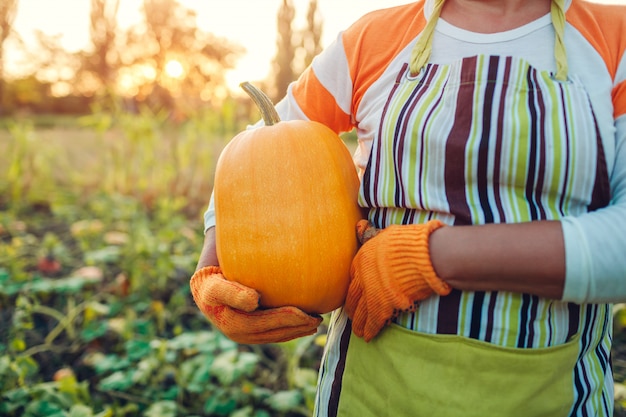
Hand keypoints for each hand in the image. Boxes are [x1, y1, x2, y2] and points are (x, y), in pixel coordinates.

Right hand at [190, 266, 321, 343]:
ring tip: (315, 323)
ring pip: (274, 335)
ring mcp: (243, 335)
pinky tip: (303, 324)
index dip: (283, 319)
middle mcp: (237, 334)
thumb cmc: (211, 282)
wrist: (203, 288)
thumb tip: (254, 301)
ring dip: (296, 331)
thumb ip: (233, 292)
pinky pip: (272, 333)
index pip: (262, 323)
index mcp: (231, 324)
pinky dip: (289, 330)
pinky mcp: (249, 333)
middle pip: (271, 332)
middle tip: (317, 319)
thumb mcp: (216, 285)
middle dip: (295, 327)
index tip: (303, 313)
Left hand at [346, 220, 451, 341]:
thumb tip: (360, 226)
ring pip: (360, 311)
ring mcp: (371, 292)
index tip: (354, 295)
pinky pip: (373, 321)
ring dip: (358, 323)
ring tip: (358, 331)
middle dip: (352, 308)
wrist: (425, 255)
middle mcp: (362, 277)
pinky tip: (367, 337)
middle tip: (352, 316)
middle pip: (353, 296)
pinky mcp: (383, 306)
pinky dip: (370, 330)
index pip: (352, 278)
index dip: (354, 288)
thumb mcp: (387, 233)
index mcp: (362, 259)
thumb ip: (373, 235)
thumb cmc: (411, 242)